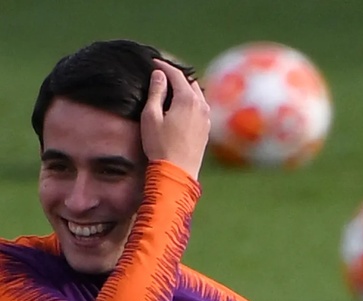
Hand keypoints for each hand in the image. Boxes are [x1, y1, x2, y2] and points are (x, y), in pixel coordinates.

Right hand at [141, 59, 210, 181]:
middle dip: (176, 74)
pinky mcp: (206, 129)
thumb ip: (156, 92)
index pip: (177, 74)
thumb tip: (159, 75)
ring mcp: (207, 118)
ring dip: (185, 87)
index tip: (153, 61)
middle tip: (161, 71)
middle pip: (190, 82)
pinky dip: (191, 100)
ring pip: (197, 94)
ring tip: (170, 86)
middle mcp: (201, 106)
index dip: (163, 66)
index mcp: (188, 100)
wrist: (177, 172)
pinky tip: (180, 104)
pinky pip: (200, 107)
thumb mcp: (151, 116)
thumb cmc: (160, 145)